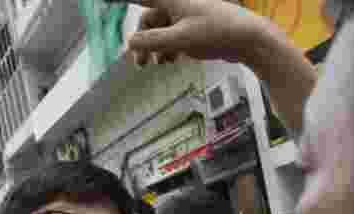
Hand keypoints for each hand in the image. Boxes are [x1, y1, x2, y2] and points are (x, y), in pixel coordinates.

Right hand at [128, 0, 269, 66]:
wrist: (249, 39)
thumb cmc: (216, 32)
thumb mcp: (180, 39)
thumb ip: (152, 41)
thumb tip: (128, 43)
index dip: (122, 0)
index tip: (104, 1)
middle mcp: (178, 4)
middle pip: (149, 21)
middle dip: (142, 41)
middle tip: (138, 63)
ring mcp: (187, 17)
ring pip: (161, 31)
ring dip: (154, 48)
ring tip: (153, 66)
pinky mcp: (195, 29)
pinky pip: (174, 37)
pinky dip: (167, 49)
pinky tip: (168, 62)